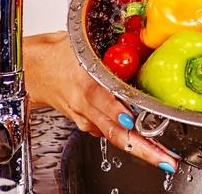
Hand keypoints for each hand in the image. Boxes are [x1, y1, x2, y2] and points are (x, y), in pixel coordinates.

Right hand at [25, 32, 177, 173]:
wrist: (36, 70)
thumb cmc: (62, 55)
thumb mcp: (87, 44)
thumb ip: (114, 48)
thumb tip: (146, 42)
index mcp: (85, 81)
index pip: (102, 99)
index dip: (116, 111)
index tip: (132, 120)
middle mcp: (85, 104)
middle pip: (114, 130)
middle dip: (142, 147)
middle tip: (165, 159)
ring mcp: (85, 117)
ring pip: (114, 137)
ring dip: (140, 150)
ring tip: (163, 159)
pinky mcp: (86, 124)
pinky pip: (108, 133)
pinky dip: (128, 141)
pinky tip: (149, 148)